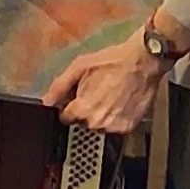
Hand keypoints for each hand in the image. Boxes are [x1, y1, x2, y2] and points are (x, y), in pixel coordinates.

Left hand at [43, 27, 165, 136]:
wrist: (143, 62)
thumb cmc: (113, 61)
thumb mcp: (80, 66)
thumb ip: (60, 86)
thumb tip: (46, 101)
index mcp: (82, 108)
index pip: (66, 118)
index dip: (69, 106)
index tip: (76, 98)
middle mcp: (97, 122)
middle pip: (82, 122)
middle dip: (85, 110)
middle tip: (96, 92)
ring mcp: (114, 126)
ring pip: (98, 126)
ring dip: (100, 115)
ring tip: (110, 96)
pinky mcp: (128, 127)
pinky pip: (114, 127)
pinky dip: (115, 118)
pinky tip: (120, 102)